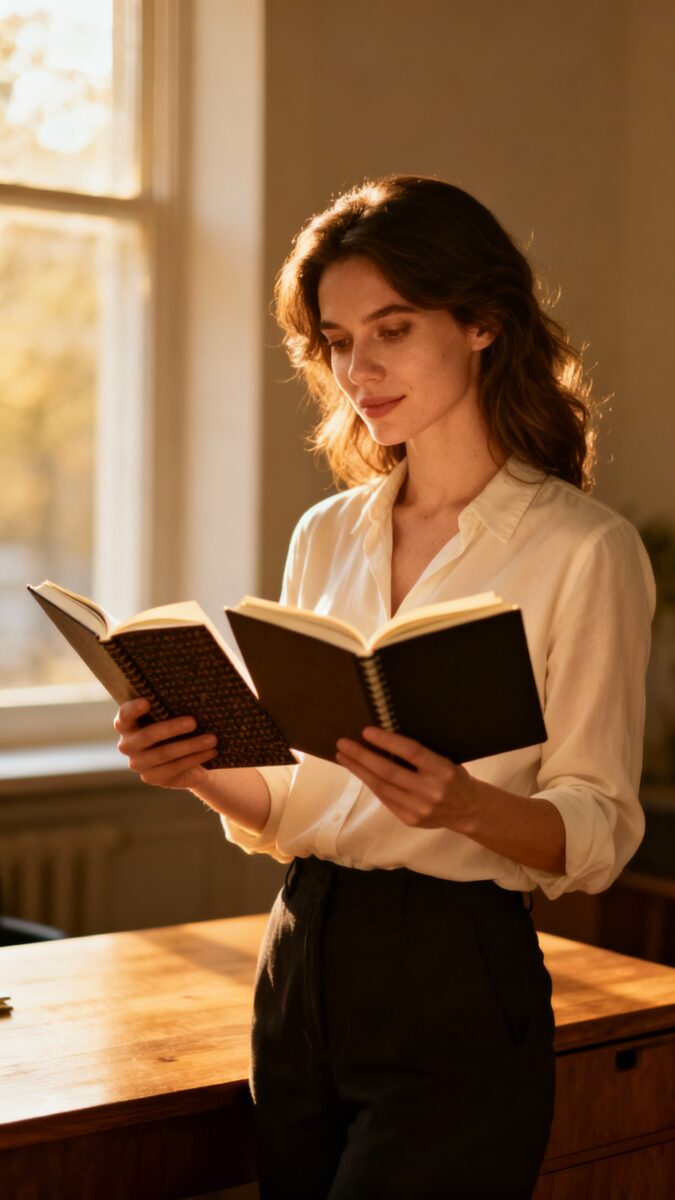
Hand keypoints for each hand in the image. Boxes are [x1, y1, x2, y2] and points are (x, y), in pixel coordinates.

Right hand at [114, 697, 218, 789]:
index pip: (124, 714)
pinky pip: (173, 768)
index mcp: (127, 723)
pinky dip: (194, 759)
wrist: (185, 756)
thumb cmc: (177, 726)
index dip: (133, 709)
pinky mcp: (151, 778)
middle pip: (147, 735)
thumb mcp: (172, 715)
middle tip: (193, 722)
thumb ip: (172, 706)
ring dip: (191, 745)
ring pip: (164, 754)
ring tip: (212, 739)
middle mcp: (127, 744)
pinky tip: (210, 752)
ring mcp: (137, 763)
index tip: (147, 702)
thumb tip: (193, 694)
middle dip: (172, 728)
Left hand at [335, 726, 479, 831]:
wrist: (469, 810)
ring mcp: (419, 808)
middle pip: (389, 772)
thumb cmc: (454, 777)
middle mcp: (431, 790)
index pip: (411, 752)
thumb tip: (384, 739)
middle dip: (362, 756)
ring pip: (382, 787)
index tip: (366, 731)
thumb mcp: (445, 760)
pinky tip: (360, 772)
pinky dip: (370, 784)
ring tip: (344, 757)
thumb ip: (420, 755)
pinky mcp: (410, 820)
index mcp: (443, 769)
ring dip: (359, 770)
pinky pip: (385, 799)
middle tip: (343, 743)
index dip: (387, 741)